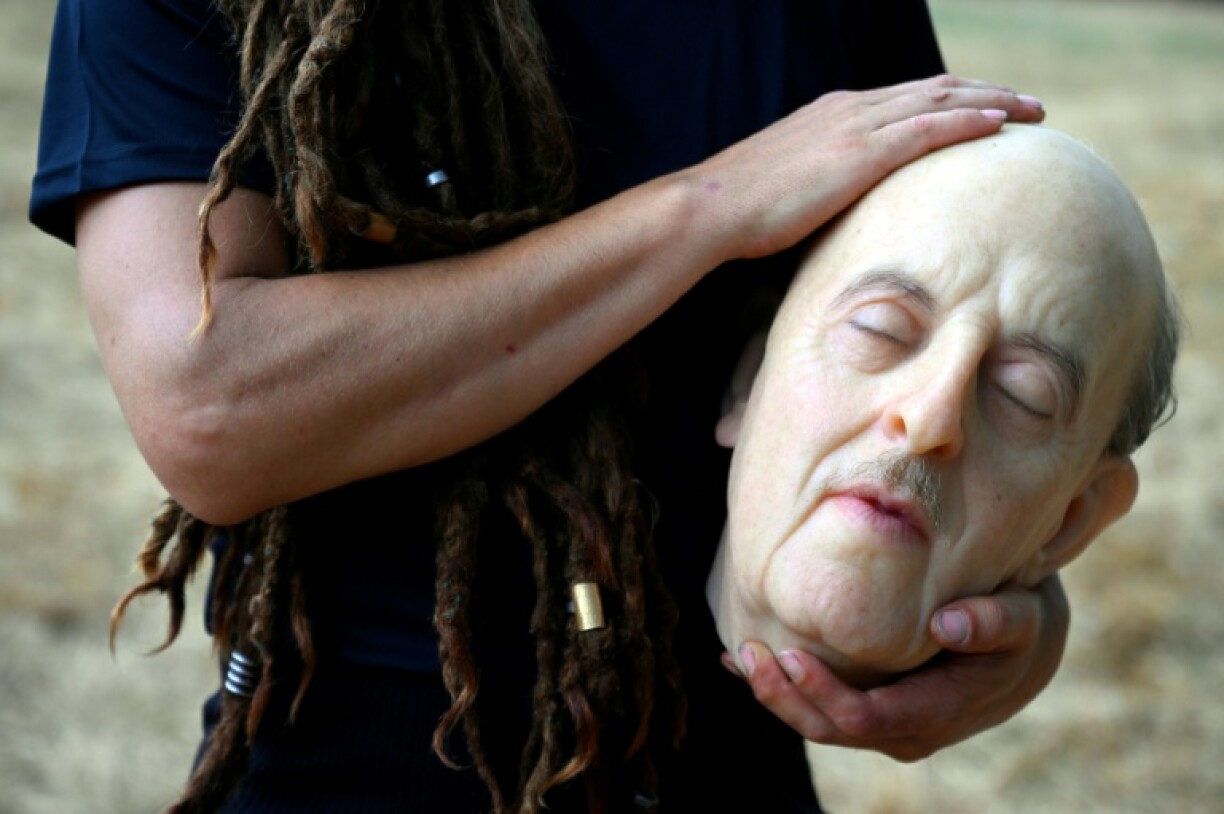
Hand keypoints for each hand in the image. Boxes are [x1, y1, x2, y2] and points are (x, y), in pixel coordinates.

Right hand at [692, 74, 1046, 261]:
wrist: (712, 206)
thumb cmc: (740, 211)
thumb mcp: (788, 189)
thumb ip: (820, 190)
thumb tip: (837, 219)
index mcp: (834, 114)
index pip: (906, 98)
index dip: (951, 99)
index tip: (985, 109)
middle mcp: (850, 108)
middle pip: (934, 89)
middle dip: (985, 92)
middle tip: (1026, 105)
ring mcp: (856, 126)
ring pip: (941, 100)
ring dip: (992, 101)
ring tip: (1031, 111)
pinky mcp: (860, 152)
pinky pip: (928, 129)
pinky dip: (968, 122)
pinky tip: (1000, 125)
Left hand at [721, 574, 1068, 760]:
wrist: (1027, 646)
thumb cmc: (1023, 623)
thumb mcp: (1024, 616)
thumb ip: (994, 621)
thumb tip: (947, 625)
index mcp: (937, 713)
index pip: (865, 718)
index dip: (821, 693)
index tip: (787, 654)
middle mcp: (905, 731)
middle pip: (829, 728)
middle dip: (782, 696)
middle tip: (746, 653)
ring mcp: (885, 725)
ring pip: (818, 723)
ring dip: (775, 694)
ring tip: (737, 655)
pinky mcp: (871, 708)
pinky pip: (819, 707)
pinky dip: (782, 687)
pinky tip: (740, 661)